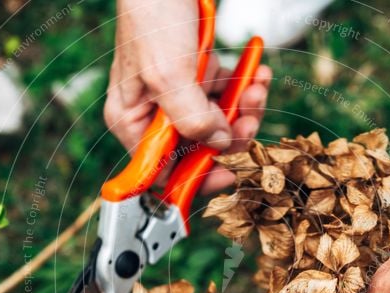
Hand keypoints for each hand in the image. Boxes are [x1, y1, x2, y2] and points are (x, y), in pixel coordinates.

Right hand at [105, 0, 271, 192]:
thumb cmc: (152, 17)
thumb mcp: (168, 74)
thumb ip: (192, 119)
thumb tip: (219, 146)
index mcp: (132, 122)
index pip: (163, 172)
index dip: (197, 179)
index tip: (230, 173)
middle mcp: (154, 115)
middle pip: (199, 149)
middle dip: (231, 135)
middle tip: (251, 118)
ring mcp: (178, 96)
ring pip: (220, 123)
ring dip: (245, 108)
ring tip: (257, 85)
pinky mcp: (198, 78)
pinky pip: (228, 96)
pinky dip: (245, 86)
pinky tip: (256, 71)